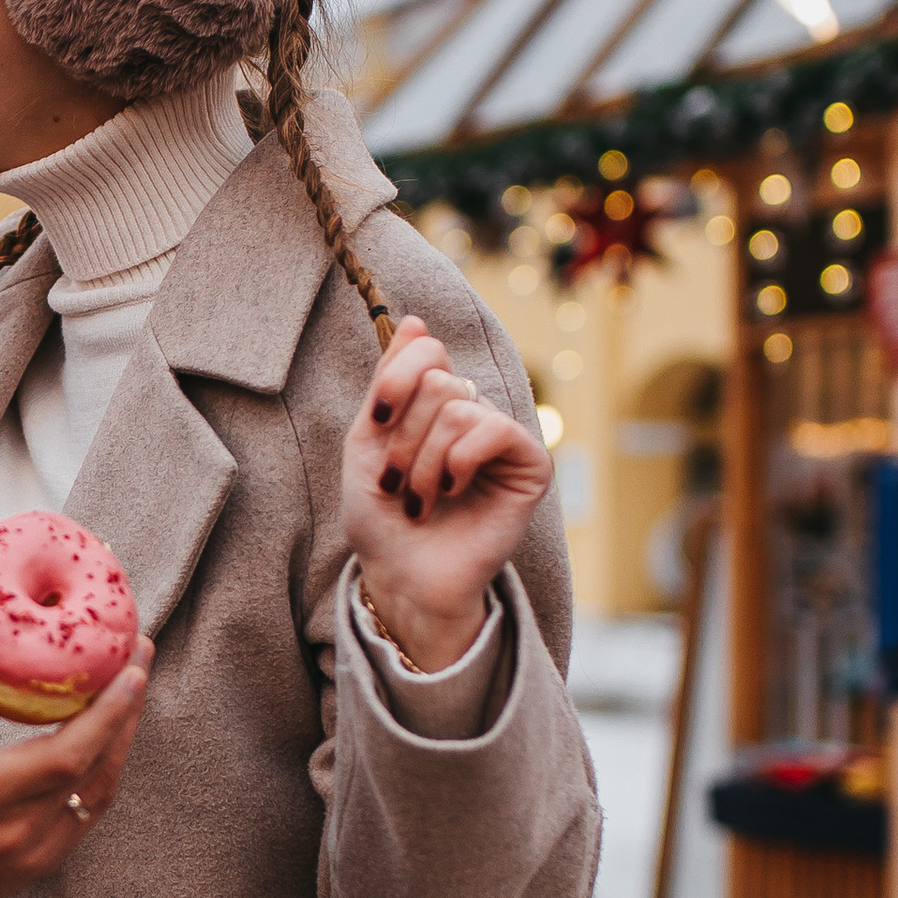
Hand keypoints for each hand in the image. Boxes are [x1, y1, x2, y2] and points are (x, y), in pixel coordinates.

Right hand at [0, 620, 151, 897]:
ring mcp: (31, 856)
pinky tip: (108, 735)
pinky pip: (87, 814)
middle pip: (97, 769)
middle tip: (138, 657)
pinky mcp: (37, 867)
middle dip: (126, 710)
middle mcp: (14, 831)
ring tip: (131, 689)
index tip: (130, 668)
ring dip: (122, 740)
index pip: (68, 755)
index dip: (109, 712)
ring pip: (100, 793)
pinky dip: (102, 771)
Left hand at [341, 319, 551, 667]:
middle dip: (405, 438)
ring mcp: (502, 439)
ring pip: (459, 408)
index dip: (397, 378)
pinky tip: (453, 493)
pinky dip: (459, 462)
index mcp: (435, 404)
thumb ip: (390, 382)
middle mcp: (473, 414)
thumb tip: (418, 321)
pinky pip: (494, 429)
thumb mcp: (368, 441)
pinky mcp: (529, 466)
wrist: (402, 576)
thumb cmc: (382, 517)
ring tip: (420, 500)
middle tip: (398, 484)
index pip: (429, 351)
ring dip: (424, 461)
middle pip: (439, 382)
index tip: (376, 421)